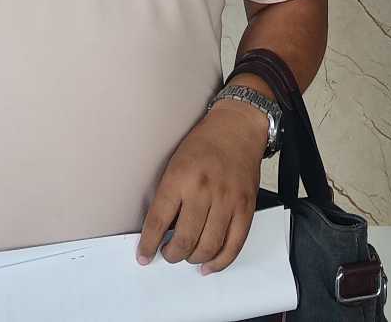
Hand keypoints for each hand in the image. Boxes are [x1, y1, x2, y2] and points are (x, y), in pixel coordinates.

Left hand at [135, 100, 267, 273]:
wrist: (238, 127)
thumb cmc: (204, 143)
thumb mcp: (175, 162)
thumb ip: (169, 196)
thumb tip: (162, 231)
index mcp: (180, 177)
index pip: (158, 221)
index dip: (148, 244)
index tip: (144, 255)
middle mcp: (204, 190)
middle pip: (184, 240)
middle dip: (172, 254)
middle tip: (168, 253)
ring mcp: (228, 200)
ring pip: (208, 247)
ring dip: (193, 258)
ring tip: (187, 255)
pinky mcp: (246, 207)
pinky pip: (234, 245)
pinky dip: (220, 261)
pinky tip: (210, 264)